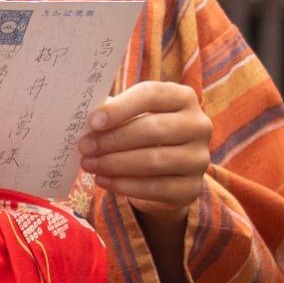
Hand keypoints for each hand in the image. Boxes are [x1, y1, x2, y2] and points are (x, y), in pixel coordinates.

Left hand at [79, 81, 212, 223]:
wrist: (167, 174)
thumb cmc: (144, 136)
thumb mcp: (134, 117)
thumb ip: (115, 113)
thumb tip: (87, 120)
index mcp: (184, 98)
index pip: (152, 95)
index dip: (121, 108)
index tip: (93, 122)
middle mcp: (198, 126)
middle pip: (153, 129)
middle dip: (113, 139)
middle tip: (85, 147)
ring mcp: (198, 158)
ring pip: (154, 160)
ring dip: (115, 163)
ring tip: (89, 164)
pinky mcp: (191, 188)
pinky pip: (155, 188)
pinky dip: (124, 185)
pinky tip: (103, 180)